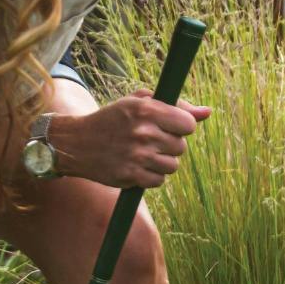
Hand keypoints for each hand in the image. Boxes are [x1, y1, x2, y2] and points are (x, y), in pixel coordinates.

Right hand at [49, 91, 210, 188]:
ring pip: (173, 166)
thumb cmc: (114, 119)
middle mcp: (143, 133)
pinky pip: (159, 180)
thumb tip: (208, 112)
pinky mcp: (130, 175)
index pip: (188, 125)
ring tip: (142, 153)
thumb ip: (178, 106)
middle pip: (181, 147)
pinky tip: (136, 166)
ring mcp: (137, 156)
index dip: (182, 127)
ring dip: (161, 162)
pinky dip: (151, 176)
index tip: (170, 126)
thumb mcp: (141, 103)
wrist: (76, 143)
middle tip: (149, 140)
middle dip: (169, 144)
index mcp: (147, 110)